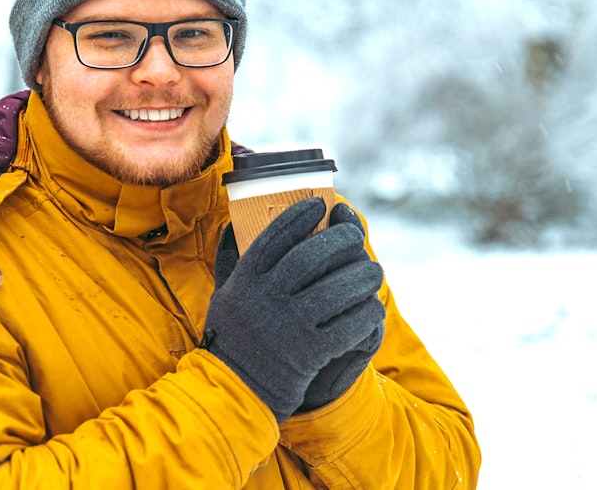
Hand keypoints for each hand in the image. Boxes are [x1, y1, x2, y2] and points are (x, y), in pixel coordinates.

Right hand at [203, 197, 380, 421]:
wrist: (237, 391)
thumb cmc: (233, 338)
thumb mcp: (223, 295)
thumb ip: (228, 261)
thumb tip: (232, 226)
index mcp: (245, 280)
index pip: (275, 235)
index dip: (299, 215)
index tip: (318, 205)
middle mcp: (266, 298)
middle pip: (312, 255)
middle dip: (341, 240)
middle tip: (356, 236)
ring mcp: (289, 324)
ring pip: (338, 288)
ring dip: (363, 276)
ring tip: (373, 272)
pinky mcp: (310, 351)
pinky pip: (350, 324)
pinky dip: (367, 313)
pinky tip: (371, 308)